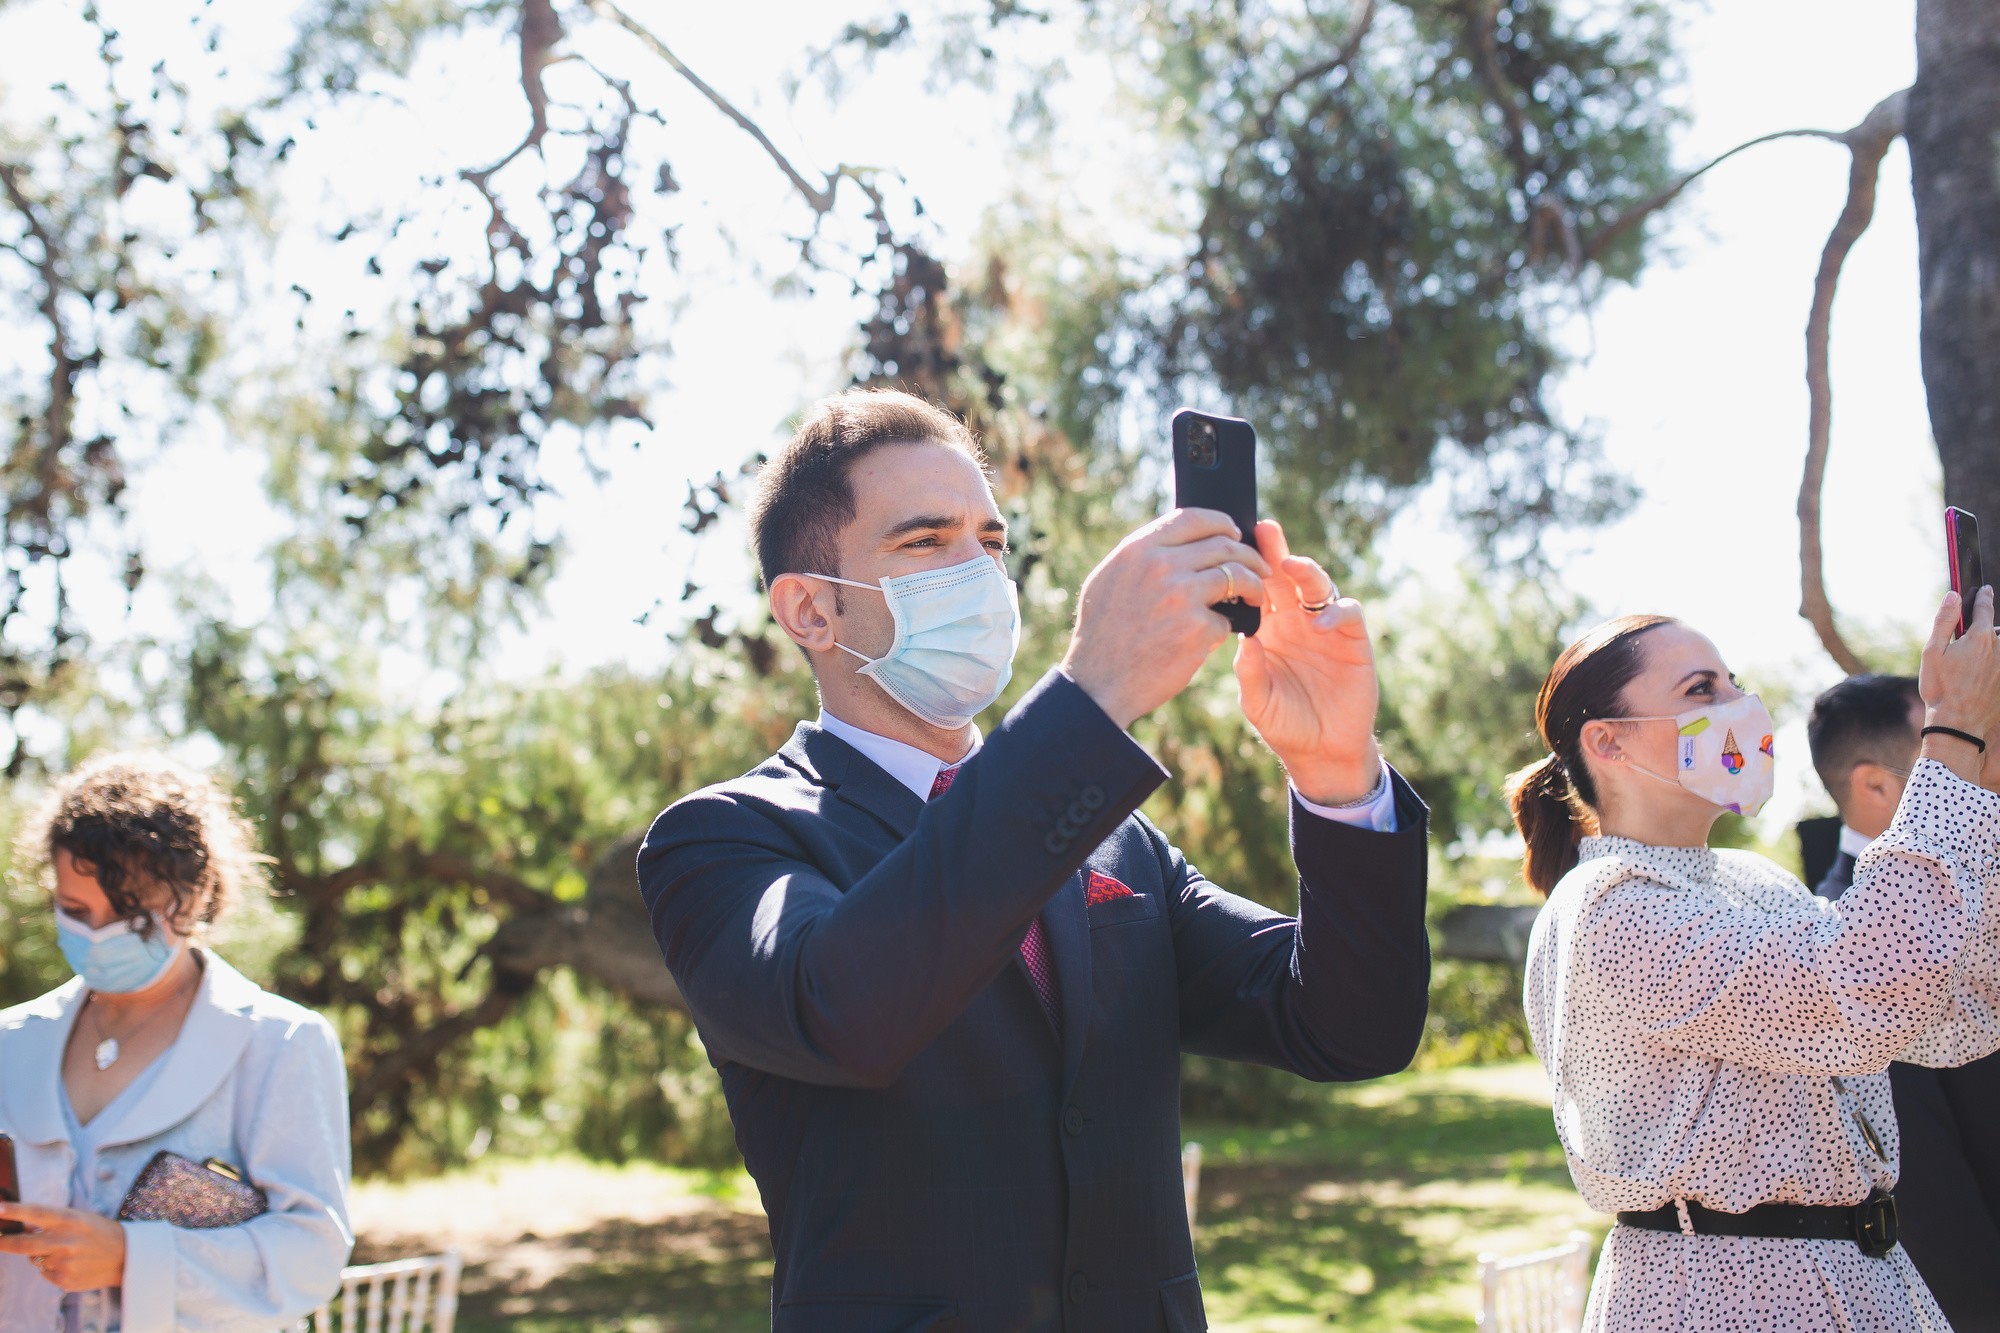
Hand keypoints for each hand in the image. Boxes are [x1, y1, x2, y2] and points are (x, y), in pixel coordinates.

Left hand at [0, 1202, 126, 1291]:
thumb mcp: (81, 1219)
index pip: (37, 1214)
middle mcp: (65, 1242)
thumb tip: (23, 1226)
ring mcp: (63, 1263)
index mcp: (71, 1221)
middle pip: (22, 1244)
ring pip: (34, 1259)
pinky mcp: (63, 1280)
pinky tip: (71, 1264)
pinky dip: (52, 1268)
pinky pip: (45, 1273)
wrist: (126, 1258)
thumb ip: (53, 1221)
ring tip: (65, 1251)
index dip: (15, 1211)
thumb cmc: (101, 1233)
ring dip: (40, 1255)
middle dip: (3, 1242)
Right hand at [1061, 508, 1271, 728]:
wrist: (1099, 682)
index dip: (1221, 522)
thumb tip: (1179, 543)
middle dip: (1249, 555)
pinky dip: (1222, 629)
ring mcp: (1182, 596)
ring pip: (1237, 576)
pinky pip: (1226, 620)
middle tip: (1260, 567)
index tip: (1233, 532)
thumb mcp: (1109, 580)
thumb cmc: (1103, 633)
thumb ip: (1142, 557)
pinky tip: (1210, 638)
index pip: (1192, 518)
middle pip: (1222, 546)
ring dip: (1253, 586)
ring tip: (1255, 597)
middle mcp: (1162, 566)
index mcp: (1138, 549)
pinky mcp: (1198, 628)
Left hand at [1233, 521, 1382, 804]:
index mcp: (1267, 629)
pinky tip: (1316, 625)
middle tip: (1262, 530)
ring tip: (1289, 567)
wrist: (1322, 751)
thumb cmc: (1284, 724)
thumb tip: (1243, 640)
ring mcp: (1325, 627)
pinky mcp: (1353, 640)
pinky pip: (1347, 613)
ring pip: (1318, 586)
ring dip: (1306, 572)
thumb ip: (1250, 673)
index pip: (1256, 590)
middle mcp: (1295, 621)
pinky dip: (1334, 612)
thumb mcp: (1258, 702)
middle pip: (1285, 577)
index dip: (1246, 569)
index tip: (1231, 547)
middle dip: (1274, 552)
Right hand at [1917, 586, 1999, 785]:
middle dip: (1983, 626)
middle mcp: (1997, 648)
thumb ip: (1945, 621)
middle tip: (1968, 634)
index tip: (1985, 589)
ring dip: (1990, 644)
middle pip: (1993, 629)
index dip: (1984, 596)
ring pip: (1999, 646)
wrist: (1959, 723)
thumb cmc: (1941, 688)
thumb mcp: (1932, 651)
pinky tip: (1977, 673)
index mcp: (1979, 638)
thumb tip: (1953, 595)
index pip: (1984, 608)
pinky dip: (1993, 662)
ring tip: (1972, 655)